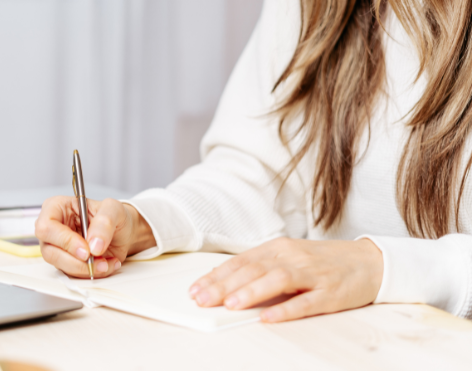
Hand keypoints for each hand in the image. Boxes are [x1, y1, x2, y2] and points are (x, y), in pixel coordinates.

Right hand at [35, 196, 155, 278]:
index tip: (86, 249)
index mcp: (56, 208)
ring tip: (106, 262)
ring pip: (60, 266)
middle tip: (97, 259)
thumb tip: (93, 244)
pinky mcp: (67, 262)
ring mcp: (58, 248)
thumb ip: (104, 222)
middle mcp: (53, 229)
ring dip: (86, 268)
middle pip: (49, 251)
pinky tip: (106, 264)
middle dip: (75, 260)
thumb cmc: (114, 216)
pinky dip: (92, 273)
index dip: (64, 240)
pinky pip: (73, 274)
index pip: (46, 227)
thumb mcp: (114, 209)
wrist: (123, 232)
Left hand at [188, 238, 382, 321]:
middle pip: (254, 270)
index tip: (195, 289)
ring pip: (278, 280)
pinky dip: (287, 310)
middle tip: (203, 299)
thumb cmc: (321, 262)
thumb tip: (224, 284)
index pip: (241, 261)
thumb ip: (259, 269)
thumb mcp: (288, 259)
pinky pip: (307, 302)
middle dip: (225, 285)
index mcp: (279, 248)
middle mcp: (293, 257)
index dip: (217, 275)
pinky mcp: (332, 292)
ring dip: (252, 292)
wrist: (370, 261)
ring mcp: (313, 274)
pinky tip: (270, 317)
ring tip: (231, 304)